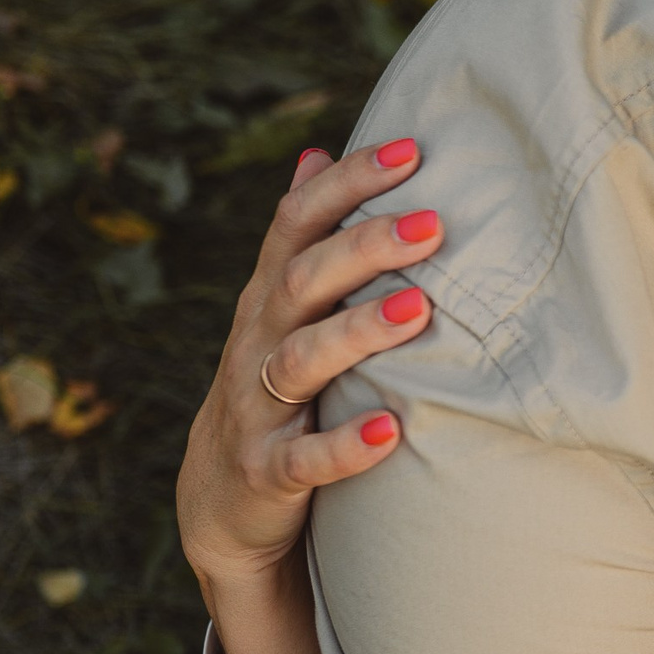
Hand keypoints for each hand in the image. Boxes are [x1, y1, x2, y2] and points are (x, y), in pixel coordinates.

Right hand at [177, 141, 440, 653]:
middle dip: (365, 248)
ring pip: (301, 361)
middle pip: (303, 281)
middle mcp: (257, 344)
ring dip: (359, 332)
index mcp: (268, 300)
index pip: (298, 225)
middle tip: (433, 225)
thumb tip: (316, 154)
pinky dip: (348, 447)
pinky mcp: (267, 473)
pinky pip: (303, 459)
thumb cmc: (274, 390)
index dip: (349, 184)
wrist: (221, 504)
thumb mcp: (281, 313)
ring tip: (420, 311)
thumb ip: (302, 242)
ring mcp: (257, 409)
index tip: (413, 150)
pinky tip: (394, 430)